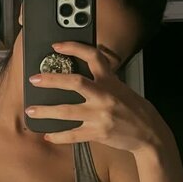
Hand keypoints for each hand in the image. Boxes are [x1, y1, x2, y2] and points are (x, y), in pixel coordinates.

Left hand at [26, 41, 168, 153]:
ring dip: (46, 111)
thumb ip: (103, 80)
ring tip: (31, 110)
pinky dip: (59, 136)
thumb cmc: (134, 110)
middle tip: (34, 79)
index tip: (57, 45)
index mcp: (110, 81)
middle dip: (52, 80)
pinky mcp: (99, 133)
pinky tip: (48, 135)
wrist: (150, 134)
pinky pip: (74, 134)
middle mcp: (105, 96)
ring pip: (68, 111)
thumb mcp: (121, 88)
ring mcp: (101, 115)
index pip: (93, 56)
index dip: (74, 48)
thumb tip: (80, 73)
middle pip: (75, 82)